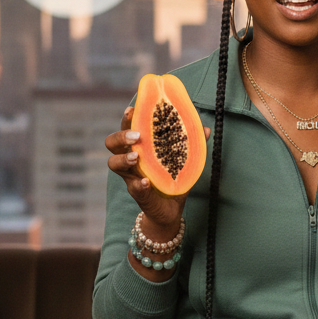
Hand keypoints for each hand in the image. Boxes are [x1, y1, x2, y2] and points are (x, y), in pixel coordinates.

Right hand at [105, 106, 210, 238]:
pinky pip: (133, 188)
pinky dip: (139, 184)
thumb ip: (191, 144)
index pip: (127, 128)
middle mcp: (130, 160)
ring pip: (114, 164)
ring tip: (136, 157)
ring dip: (123, 158)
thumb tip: (205, 129)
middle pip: (112, 143)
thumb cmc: (173, 178)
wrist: (170, 209)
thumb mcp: (184, 160)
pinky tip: (146, 181)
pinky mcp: (138, 194)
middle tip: (137, 136)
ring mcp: (131, 177)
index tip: (132, 109)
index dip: (127, 118)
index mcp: (140, 147)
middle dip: (121, 136)